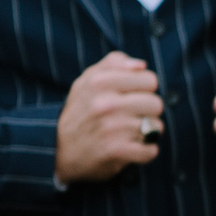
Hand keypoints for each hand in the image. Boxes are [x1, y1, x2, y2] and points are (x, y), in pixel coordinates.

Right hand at [56, 51, 162, 183]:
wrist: (59, 149)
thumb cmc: (80, 111)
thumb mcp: (88, 80)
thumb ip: (114, 63)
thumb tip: (141, 65)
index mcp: (100, 81)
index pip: (150, 80)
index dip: (145, 90)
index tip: (134, 97)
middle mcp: (106, 103)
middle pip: (156, 104)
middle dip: (148, 112)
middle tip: (134, 117)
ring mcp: (112, 128)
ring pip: (156, 127)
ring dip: (147, 132)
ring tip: (129, 133)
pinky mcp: (117, 151)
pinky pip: (151, 150)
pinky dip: (146, 151)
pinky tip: (132, 148)